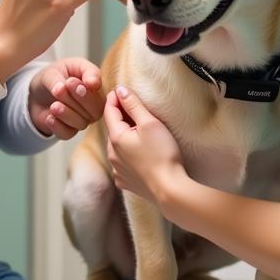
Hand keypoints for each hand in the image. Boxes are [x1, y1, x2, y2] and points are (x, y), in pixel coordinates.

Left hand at [28, 57, 103, 138]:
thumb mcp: (58, 69)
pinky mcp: (69, 129)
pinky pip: (68, 133)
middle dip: (79, 100)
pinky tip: (50, 118)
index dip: (87, 88)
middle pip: (96, 109)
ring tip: (53, 106)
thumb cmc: (52, 77)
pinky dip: (58, 127)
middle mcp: (92, 102)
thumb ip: (74, 74)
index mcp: (92, 83)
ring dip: (67, 114)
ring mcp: (82, 118)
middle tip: (60, 89)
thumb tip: (90, 84)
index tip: (70, 82)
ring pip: (82, 122)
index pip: (98, 87)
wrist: (35, 93)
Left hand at [104, 86, 185, 204]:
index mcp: (116, 138)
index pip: (109, 112)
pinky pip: (122, 162)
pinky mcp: (125, 182)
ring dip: (124, 136)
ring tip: (139, 131)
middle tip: (132, 107)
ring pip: (117, 146)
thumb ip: (134, 105)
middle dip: (121, 117)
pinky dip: (128, 153)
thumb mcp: (150, 123)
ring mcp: (117, 170)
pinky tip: (140, 152)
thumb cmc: (162, 154)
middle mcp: (112, 155)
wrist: (170, 190)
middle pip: (113, 129)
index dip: (114, 99)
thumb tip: (120, 91)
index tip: (119, 90)